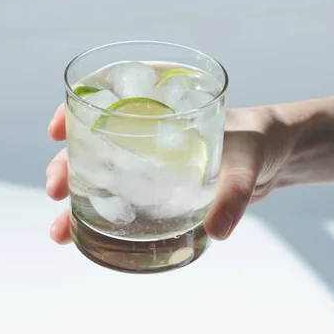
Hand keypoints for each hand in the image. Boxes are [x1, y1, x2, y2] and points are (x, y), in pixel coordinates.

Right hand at [46, 104, 300, 242]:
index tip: (58, 128)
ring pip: (101, 174)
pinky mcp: (159, 186)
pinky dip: (101, 215)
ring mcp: (151, 160)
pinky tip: (86, 237)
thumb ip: (235, 193)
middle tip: (56, 189)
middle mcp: (150, 131)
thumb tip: (218, 230)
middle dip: (66, 164)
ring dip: (77, 199)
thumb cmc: (260, 142)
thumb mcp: (248, 162)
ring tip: (60, 230)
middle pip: (94, 142)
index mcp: (163, 106)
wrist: (276, 158)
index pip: (108, 97)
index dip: (75, 109)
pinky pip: (121, 197)